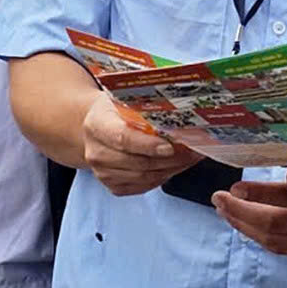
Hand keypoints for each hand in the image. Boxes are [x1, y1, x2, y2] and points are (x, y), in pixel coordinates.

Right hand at [80, 92, 198, 197]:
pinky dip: (163, 178)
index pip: (123, 138)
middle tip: (192, 150)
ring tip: (189, 157)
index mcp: (97, 126)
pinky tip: (175, 166)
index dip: (148, 145)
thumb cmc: (114, 111)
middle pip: (137, 162)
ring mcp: (103, 173)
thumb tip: (178, 112)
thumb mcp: (123, 101)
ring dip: (171, 169)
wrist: (94, 127)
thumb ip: (143, 108)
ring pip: (144, 177)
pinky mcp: (113, 186)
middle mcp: (96, 153)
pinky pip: (143, 187)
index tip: (170, 146)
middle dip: (170, 159)